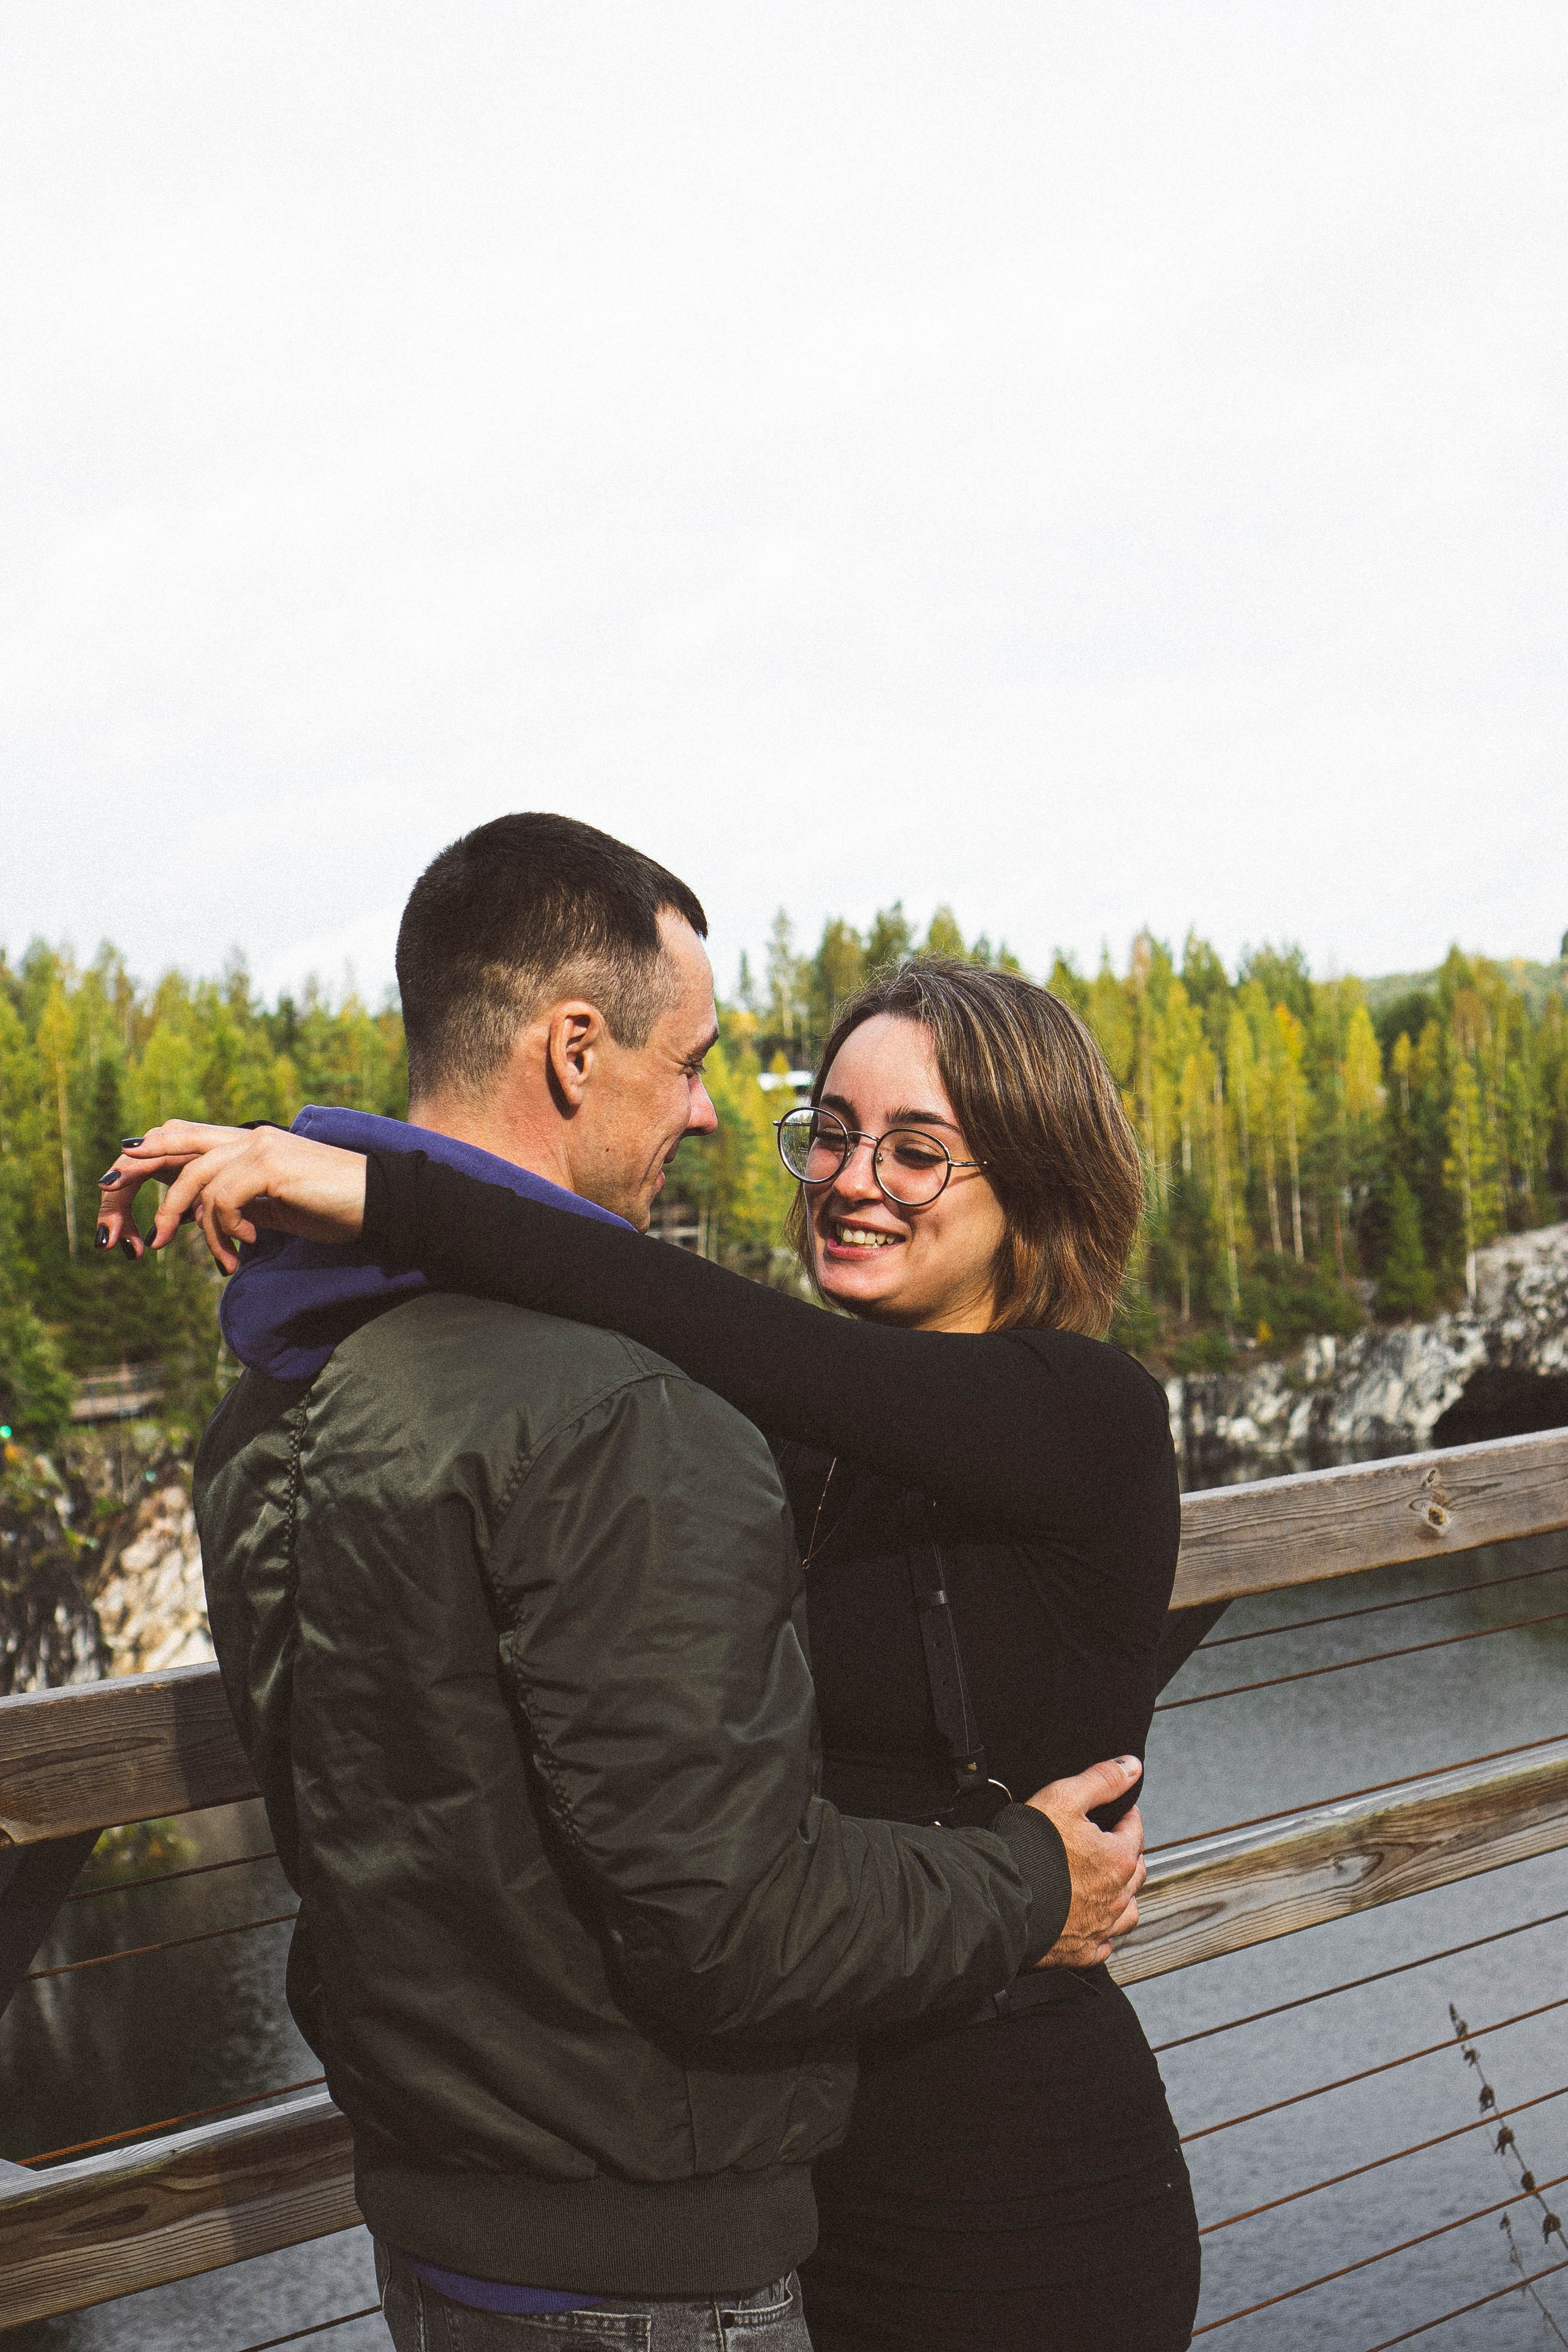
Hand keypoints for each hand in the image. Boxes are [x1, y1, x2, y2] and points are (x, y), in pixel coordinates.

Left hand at [96, 1122, 368, 1272]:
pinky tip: (247, 1249)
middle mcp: (246, 1136)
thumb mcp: (274, 1206)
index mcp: (245, 1143)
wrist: (382, 1203)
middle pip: (168, 1143)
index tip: (116, 1192)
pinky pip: (222, 1199)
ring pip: (194, 1181)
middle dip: (133, 1180)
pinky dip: (224, 1230)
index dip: (143, 1156)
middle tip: (122, 1231)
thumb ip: (239, 1201)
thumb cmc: (334, 1208)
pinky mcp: (270, 1167)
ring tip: (216, 1260)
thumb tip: (203, 1218)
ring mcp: (258, 1147)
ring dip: (190, 1227)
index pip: (178, 1137)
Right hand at [1026, 1756, 1145, 1968]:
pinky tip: (1093, 1922)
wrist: (1001, 1899)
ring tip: (1107, 1883)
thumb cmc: (1031, 1849)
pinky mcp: (1081, 1951)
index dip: (1125, 1816)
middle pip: (1135, 1870)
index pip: (1135, 1830)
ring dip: (1123, 1895)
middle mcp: (1117, 1896)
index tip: (1116, 1811)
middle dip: (1127, 1853)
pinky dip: (1103, 1931)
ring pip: (1128, 1911)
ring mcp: (1100, 1927)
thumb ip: (1101, 1780)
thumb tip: (1132, 1766)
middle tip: (1109, 1841)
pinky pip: (1104, 1943)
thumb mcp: (1064, 1797)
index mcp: (1118, 1858)